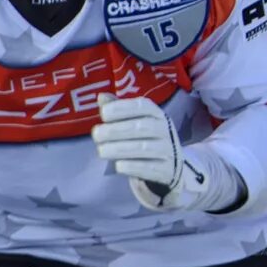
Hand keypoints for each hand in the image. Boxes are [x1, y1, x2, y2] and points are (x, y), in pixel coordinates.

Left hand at [91, 94, 235, 212]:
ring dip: (120, 149)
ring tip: (101, 151)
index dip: (123, 108)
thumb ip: (118, 109)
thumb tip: (101, 96)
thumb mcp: (134, 122)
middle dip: (116, 130)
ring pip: (145, 148)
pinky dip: (132, 167)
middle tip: (96, 135)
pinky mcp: (167, 170)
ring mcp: (168, 150)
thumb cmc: (145, 139)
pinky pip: (150, 168)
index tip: (103, 114)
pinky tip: (118, 166)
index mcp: (157, 114)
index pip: (143, 106)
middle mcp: (165, 130)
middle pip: (142, 127)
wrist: (170, 166)